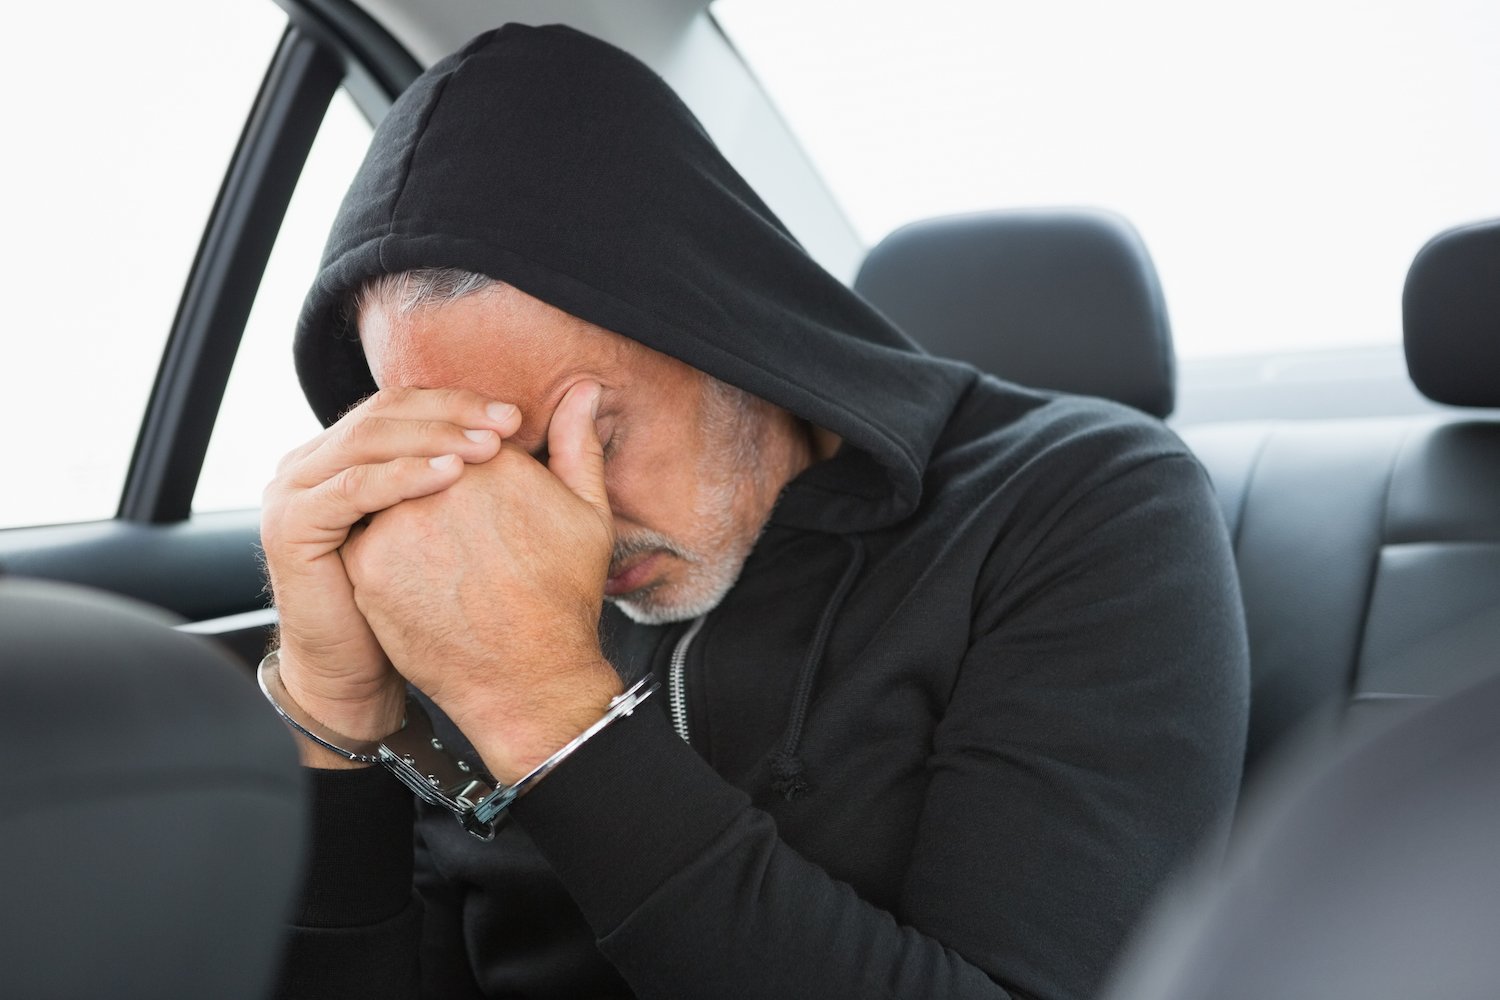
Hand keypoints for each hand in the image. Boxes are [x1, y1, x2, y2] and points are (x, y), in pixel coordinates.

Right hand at [261, 387, 521, 764]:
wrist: (363, 672)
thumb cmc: (420, 601)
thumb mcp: (470, 522)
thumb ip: (520, 457)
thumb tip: (586, 392)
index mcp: (351, 452)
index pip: (405, 403)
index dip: (460, 402)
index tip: (517, 416)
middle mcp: (316, 459)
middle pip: (386, 411)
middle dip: (452, 413)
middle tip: (508, 423)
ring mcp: (296, 489)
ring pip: (369, 439)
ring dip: (434, 438)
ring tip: (489, 448)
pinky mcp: (293, 527)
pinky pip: (351, 488)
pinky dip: (403, 476)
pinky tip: (451, 478)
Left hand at [340, 380, 622, 782]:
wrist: (528, 679)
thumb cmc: (564, 598)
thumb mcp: (587, 514)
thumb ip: (577, 443)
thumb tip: (584, 390)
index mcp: (493, 463)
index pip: (462, 437)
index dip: (473, 466)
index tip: (484, 503)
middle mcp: (440, 484)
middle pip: (418, 462)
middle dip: (430, 485)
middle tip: (455, 533)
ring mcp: (397, 523)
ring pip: (384, 497)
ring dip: (397, 512)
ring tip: (431, 550)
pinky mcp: (367, 564)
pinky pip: (361, 537)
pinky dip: (379, 549)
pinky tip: (409, 576)